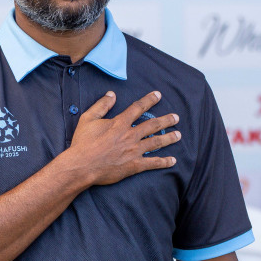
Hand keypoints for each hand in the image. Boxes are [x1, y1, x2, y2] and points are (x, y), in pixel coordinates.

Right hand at [62, 91, 180, 187]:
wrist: (82, 166)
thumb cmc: (82, 143)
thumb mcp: (87, 119)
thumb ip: (101, 106)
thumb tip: (111, 94)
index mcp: (120, 123)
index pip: (138, 108)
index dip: (149, 100)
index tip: (158, 95)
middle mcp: (130, 135)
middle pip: (153, 125)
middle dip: (166, 120)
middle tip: (176, 118)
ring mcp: (134, 151)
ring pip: (156, 142)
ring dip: (169, 138)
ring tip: (178, 135)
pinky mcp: (134, 165)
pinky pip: (152, 163)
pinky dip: (163, 162)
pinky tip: (173, 160)